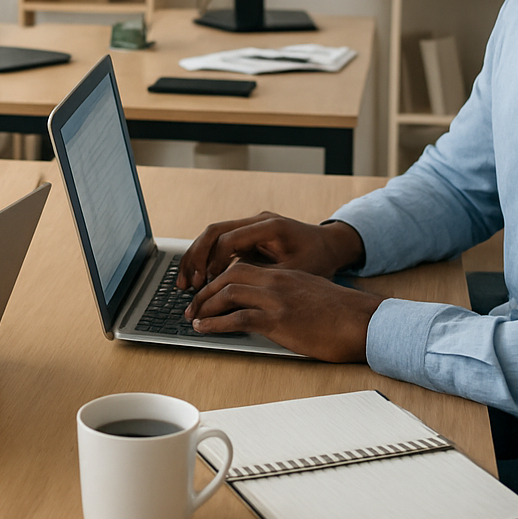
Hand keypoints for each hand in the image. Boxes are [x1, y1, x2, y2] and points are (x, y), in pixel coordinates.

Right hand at [177, 213, 363, 289]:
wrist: (332, 246)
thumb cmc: (319, 260)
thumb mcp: (296, 274)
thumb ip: (266, 281)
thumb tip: (235, 297)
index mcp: (270, 226)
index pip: (229, 238)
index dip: (213, 261)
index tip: (206, 283)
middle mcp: (257, 221)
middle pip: (214, 232)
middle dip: (196, 258)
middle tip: (186, 284)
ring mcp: (251, 227)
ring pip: (212, 236)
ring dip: (196, 258)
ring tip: (185, 283)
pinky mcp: (248, 236)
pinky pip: (220, 244)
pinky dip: (207, 260)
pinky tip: (199, 280)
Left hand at [184, 264, 381, 362]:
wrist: (363, 322)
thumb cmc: (341, 314)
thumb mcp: (310, 295)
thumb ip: (287, 294)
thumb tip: (269, 306)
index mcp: (284, 274)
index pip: (241, 266)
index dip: (218, 278)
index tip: (206, 291)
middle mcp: (277, 281)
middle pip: (229, 275)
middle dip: (205, 290)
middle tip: (192, 305)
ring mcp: (276, 299)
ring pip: (228, 292)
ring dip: (205, 305)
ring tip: (194, 318)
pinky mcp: (279, 320)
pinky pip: (238, 318)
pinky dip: (216, 323)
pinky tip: (205, 329)